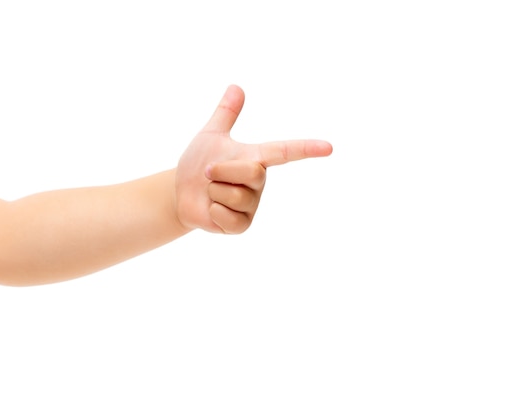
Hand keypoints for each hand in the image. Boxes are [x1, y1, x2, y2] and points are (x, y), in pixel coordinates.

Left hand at [175, 85, 332, 233]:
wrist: (180, 193)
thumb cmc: (198, 164)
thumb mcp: (210, 136)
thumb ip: (225, 113)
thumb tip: (236, 86)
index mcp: (255, 158)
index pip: (285, 151)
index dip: (307, 148)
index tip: (329, 147)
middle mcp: (258, 182)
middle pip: (252, 172)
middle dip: (222, 170)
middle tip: (208, 173)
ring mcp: (252, 205)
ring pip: (236, 195)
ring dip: (214, 191)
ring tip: (210, 192)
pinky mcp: (241, 225)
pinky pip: (229, 217)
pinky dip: (213, 212)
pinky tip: (212, 210)